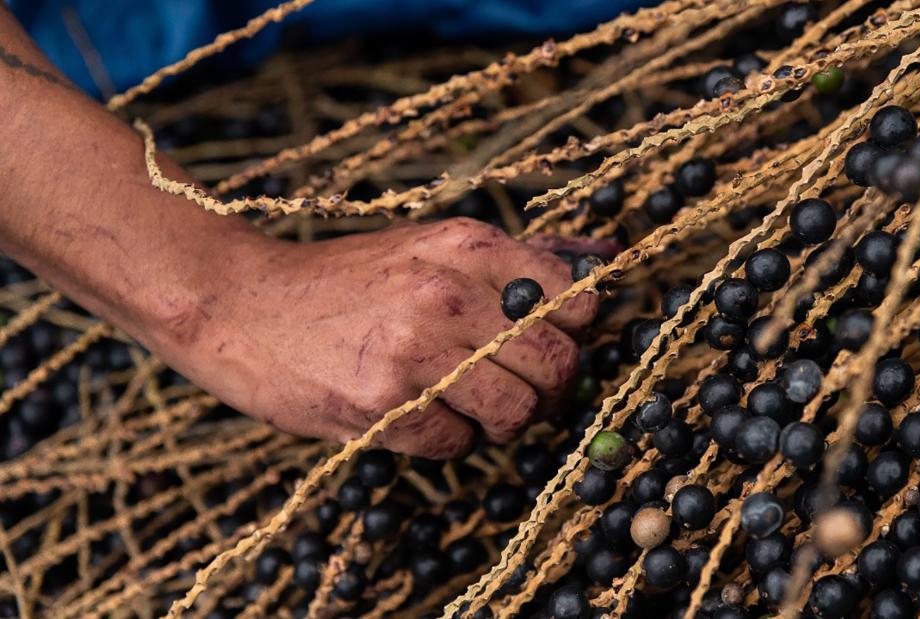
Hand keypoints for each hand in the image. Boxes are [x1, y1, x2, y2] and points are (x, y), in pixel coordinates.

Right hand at [157, 218, 598, 457]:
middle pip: (558, 366)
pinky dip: (447, 439)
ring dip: (500, 421)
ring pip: (518, 412)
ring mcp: (416, 351)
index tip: (549, 347)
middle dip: (547, 391)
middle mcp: (450, 293)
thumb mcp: (428, 250)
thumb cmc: (345, 282)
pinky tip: (414, 414)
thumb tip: (603, 273)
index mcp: (469, 247)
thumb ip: (510, 267)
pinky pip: (458, 444)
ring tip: (464, 405)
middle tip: (517, 391)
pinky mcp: (384, 406)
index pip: (577, 302)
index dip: (574, 336)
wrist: (240, 304)